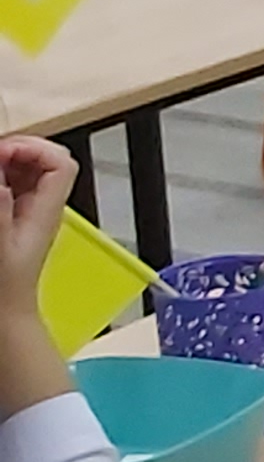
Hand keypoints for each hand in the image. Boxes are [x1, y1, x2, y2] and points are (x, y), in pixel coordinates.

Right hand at [0, 136, 75, 291]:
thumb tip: (0, 181)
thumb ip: (0, 211)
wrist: (7, 313)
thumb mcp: (0, 248)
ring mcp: (30, 210)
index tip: (3, 152)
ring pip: (28, 169)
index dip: (33, 148)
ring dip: (7, 160)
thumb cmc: (6, 289)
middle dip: (17, 149)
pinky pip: (13, 184)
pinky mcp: (16, 216)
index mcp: (46, 212)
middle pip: (46, 160)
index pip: (61, 164)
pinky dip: (2, 175)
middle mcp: (44, 207)